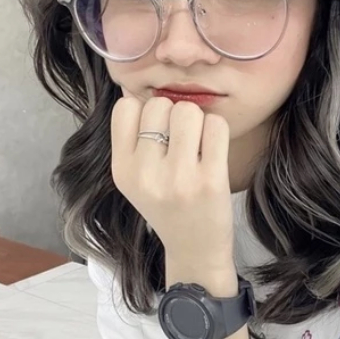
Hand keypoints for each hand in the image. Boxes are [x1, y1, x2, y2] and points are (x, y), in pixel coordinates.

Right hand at [110, 95, 234, 272]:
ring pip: (188, 111)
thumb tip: (138, 87)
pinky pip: (216, 126)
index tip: (157, 130)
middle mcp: (146, 174)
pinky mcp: (211, 180)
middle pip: (160, 104)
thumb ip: (132, 138)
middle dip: (174, 115)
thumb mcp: (135, 178)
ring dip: (198, 121)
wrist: (195, 251)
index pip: (126, 107)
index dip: (146, 111)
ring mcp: (179, 178)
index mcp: (122, 170)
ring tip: (196, 145)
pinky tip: (212, 151)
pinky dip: (217, 131)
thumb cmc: (167, 206)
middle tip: (181, 141)